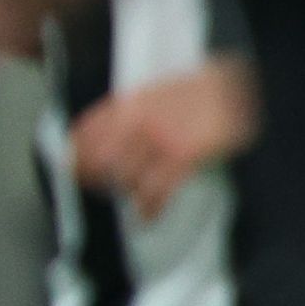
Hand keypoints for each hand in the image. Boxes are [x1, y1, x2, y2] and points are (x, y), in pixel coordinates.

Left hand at [68, 61, 256, 221]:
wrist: (234, 89)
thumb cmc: (198, 90)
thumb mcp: (154, 91)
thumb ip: (128, 112)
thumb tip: (105, 133)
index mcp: (131, 103)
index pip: (88, 129)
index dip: (74, 150)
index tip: (70, 163)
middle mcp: (139, 122)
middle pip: (100, 158)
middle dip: (91, 176)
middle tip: (92, 185)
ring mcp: (160, 141)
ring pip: (125, 178)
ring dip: (123, 191)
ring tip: (125, 196)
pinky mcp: (182, 158)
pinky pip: (157, 192)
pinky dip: (148, 209)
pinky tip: (145, 216)